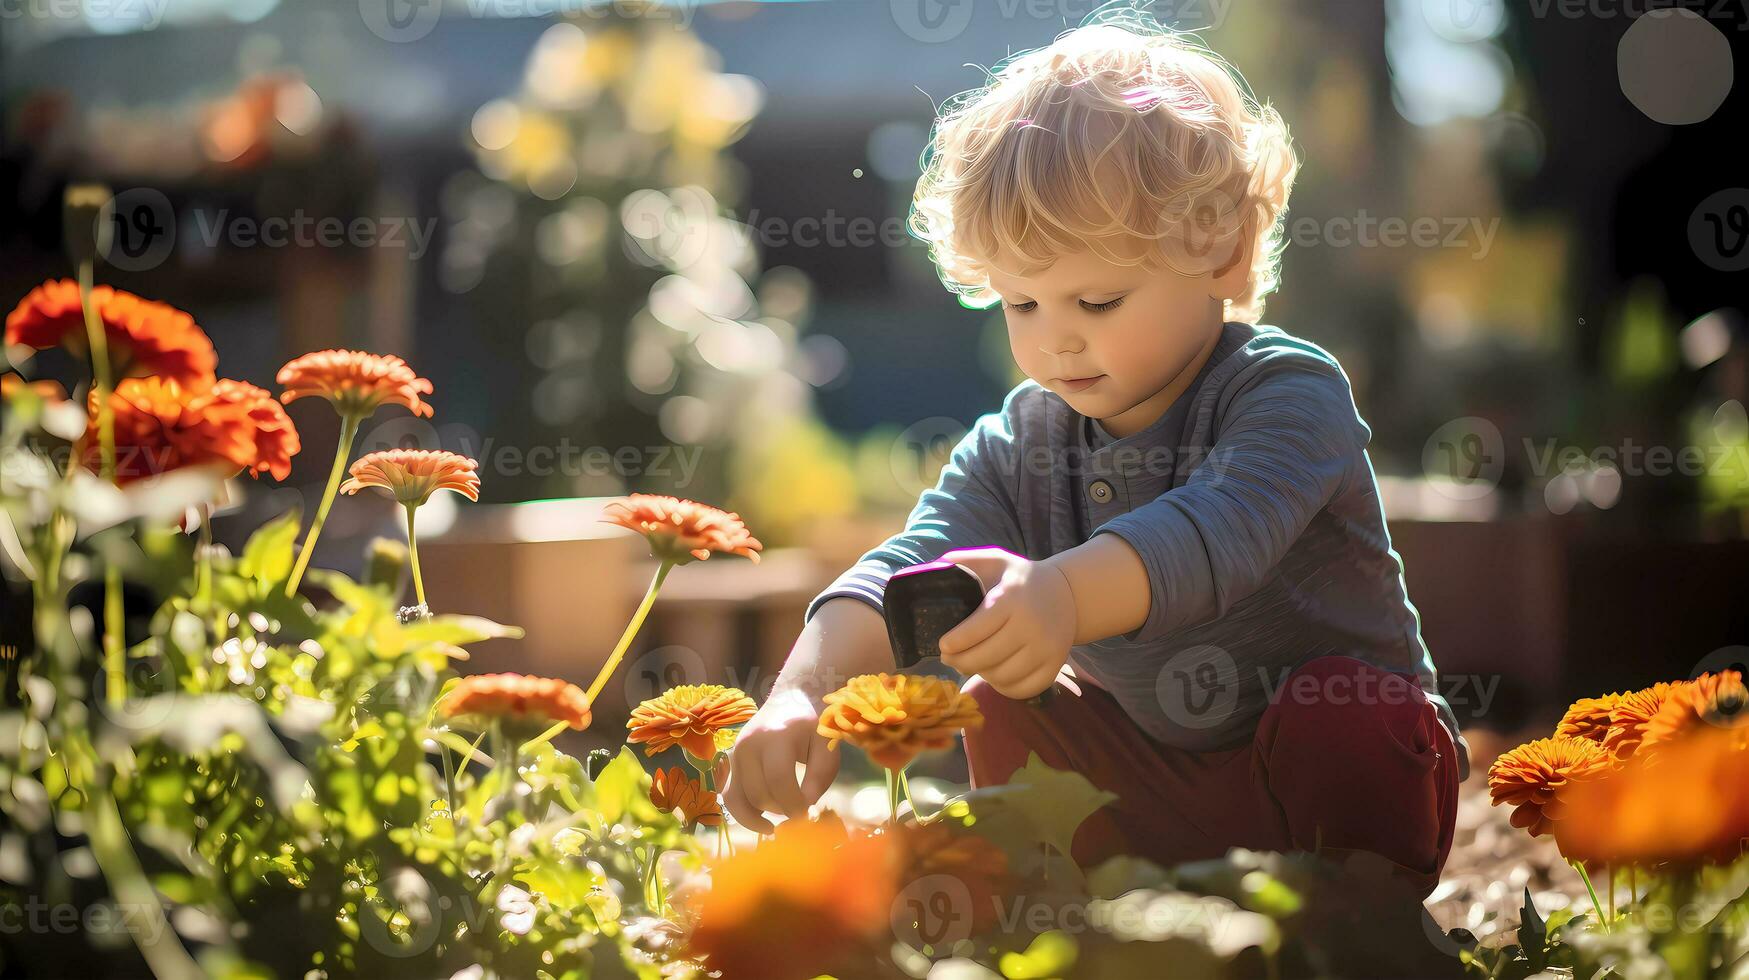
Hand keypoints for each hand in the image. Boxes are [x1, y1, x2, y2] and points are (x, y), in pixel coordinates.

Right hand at [721, 686, 838, 833]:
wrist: (790, 700)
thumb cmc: (813, 726)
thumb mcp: (826, 748)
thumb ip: (819, 779)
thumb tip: (804, 808)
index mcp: (777, 736)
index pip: (779, 779)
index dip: (793, 804)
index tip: (808, 814)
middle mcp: (749, 744)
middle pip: (758, 793)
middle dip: (780, 810)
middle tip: (798, 813)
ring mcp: (735, 752)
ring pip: (737, 798)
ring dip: (758, 817)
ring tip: (776, 825)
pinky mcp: (730, 761)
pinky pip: (728, 795)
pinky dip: (741, 813)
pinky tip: (761, 820)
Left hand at [936, 546, 1076, 698]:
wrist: (1068, 594)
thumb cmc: (1021, 579)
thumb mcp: (996, 560)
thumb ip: (964, 561)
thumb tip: (932, 568)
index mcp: (1012, 598)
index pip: (977, 629)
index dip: (955, 642)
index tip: (942, 645)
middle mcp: (1032, 625)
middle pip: (985, 658)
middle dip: (959, 662)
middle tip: (949, 658)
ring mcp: (1047, 648)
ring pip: (1001, 677)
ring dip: (980, 674)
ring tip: (972, 663)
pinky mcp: (1055, 665)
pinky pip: (1021, 690)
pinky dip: (1003, 687)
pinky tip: (994, 673)